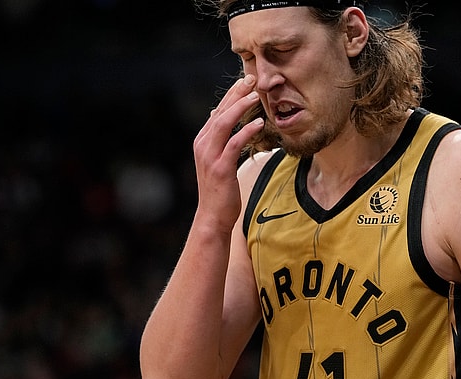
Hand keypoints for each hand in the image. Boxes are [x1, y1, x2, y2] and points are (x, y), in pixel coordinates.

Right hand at [192, 75, 263, 232]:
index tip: (246, 82)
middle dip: (236, 94)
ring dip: (240, 107)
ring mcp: (210, 156)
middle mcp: (203, 145)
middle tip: (251, 78)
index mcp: (203, 141)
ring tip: (255, 95)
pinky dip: (246, 131)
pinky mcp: (220, 168)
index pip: (218, 112)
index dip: (231, 95)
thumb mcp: (217, 161)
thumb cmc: (219, 191)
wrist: (212, 217)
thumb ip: (220, 141)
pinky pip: (234, 144)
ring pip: (224, 123)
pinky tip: (258, 123)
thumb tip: (223, 120)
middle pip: (220, 112)